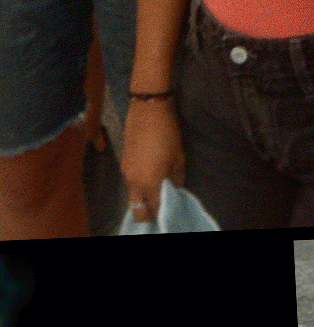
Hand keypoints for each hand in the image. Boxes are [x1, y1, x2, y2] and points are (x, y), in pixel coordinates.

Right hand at [121, 98, 183, 223]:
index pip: (154, 208)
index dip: (162, 213)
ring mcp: (125, 173)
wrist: (147, 112)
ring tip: (158, 192)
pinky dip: (139, 186)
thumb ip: (176, 177)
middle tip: (161, 209)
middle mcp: (133, 182)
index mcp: (149, 182)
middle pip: (137, 208)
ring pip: (132, 196)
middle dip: (147, 213)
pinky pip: (130, 183)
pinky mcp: (123, 164)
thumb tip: (175, 189)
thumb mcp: (178, 157)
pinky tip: (151, 178)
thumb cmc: (167, 134)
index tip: (170, 214)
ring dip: (143, 199)